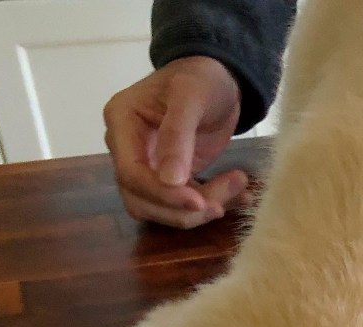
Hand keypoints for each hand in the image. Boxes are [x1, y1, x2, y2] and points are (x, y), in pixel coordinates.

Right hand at [104, 56, 248, 227]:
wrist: (219, 77)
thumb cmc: (201, 76)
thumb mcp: (191, 96)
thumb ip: (177, 134)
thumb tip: (169, 181)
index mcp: (122, 121)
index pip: (131, 174)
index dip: (163, 195)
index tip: (199, 202)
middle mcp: (127, 148)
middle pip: (142, 201)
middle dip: (181, 210)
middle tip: (220, 204)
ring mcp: (146, 166)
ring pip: (161, 211)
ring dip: (198, 212)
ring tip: (236, 189)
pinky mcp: (170, 180)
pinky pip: (184, 206)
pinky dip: (213, 206)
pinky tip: (240, 196)